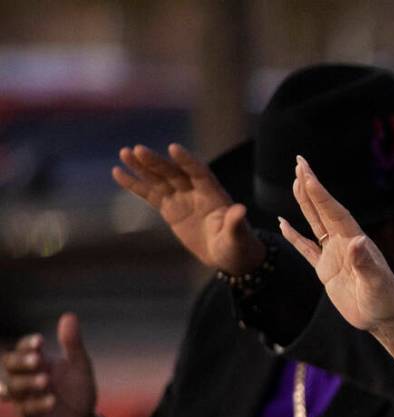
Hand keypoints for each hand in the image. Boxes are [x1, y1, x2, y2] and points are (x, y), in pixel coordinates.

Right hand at [1, 314, 96, 416]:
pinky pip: (25, 409)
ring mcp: (25, 397)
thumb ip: (73, 343)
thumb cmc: (78, 390)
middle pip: (9, 365)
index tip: (40, 341)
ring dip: (28, 382)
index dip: (27, 344)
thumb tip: (69, 316)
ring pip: (12, 387)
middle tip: (38, 359)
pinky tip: (52, 400)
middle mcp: (26, 377)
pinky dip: (37, 404)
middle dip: (21, 361)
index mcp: (37, 362)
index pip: (22, 348)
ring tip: (46, 380)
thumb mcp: (80, 366)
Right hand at [112, 143, 264, 274]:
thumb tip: (241, 210)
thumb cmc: (237, 245)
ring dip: (141, 167)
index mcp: (213, 194)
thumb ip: (235, 223)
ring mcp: (181, 198)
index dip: (187, 161)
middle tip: (138, 149)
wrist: (228, 255)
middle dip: (157, 162)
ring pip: (159, 179)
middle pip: (173, 173)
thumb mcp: (238, 237)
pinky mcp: (170, 208)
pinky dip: (135, 184)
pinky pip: (150, 194)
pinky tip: (118, 172)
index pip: (199, 172)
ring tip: (124, 152)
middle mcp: (195, 191)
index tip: (173, 148)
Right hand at [278, 155, 393, 330]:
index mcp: (354, 242)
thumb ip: (366, 263)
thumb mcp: (377, 283)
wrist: (385, 317)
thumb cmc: (386, 300)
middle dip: (311, 186)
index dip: (320, 194)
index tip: (306, 174)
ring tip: (294, 180)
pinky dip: (294, 236)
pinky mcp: (326, 271)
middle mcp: (343, 243)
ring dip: (305, 202)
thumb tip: (357, 242)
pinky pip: (306, 249)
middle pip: (323, 209)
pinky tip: (283, 223)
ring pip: (315, 223)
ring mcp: (334, 256)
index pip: (334, 213)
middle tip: (299, 161)